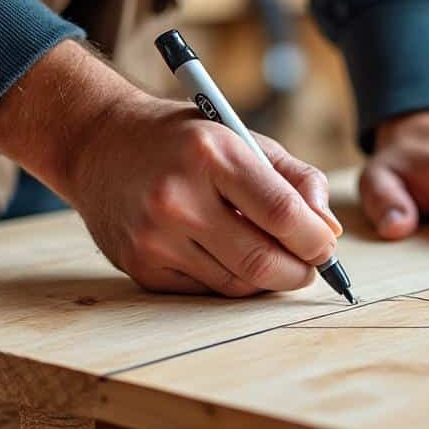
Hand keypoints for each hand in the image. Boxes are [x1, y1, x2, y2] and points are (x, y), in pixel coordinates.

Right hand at [0, 41, 340, 295]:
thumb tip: (329, 229)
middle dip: (300, 271)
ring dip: (268, 280)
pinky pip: (206, 291)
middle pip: (262, 261)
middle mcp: (177, 198)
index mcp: (211, 154)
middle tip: (311, 266)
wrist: (99, 145)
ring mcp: (154, 237)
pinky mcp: (140, 267)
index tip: (326, 245)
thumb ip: (295, 178)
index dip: (315, 239)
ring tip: (274, 259)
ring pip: (237, 284)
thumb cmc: (185, 140)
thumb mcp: (242, 136)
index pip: (281, 212)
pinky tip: (233, 260)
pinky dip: (232, 283)